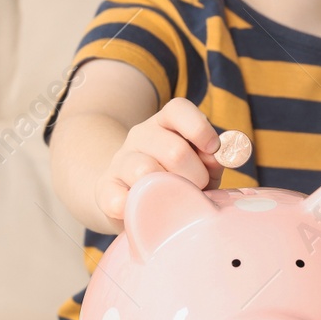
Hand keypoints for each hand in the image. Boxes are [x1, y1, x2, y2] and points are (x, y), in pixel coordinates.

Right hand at [94, 98, 224, 226]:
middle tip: (197, 189)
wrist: (129, 196)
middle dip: (195, 176)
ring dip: (168, 192)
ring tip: (173, 200)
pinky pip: (117, 197)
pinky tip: (142, 210)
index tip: (212, 149)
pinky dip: (133, 206)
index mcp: (164, 123)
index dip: (199, 128)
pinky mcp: (105, 188)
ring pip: (145, 171)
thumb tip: (215, 156)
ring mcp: (120, 161)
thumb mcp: (198, 166)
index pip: (178, 109)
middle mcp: (140, 136)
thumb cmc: (175, 180)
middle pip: (174, 150)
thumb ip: (210, 160)